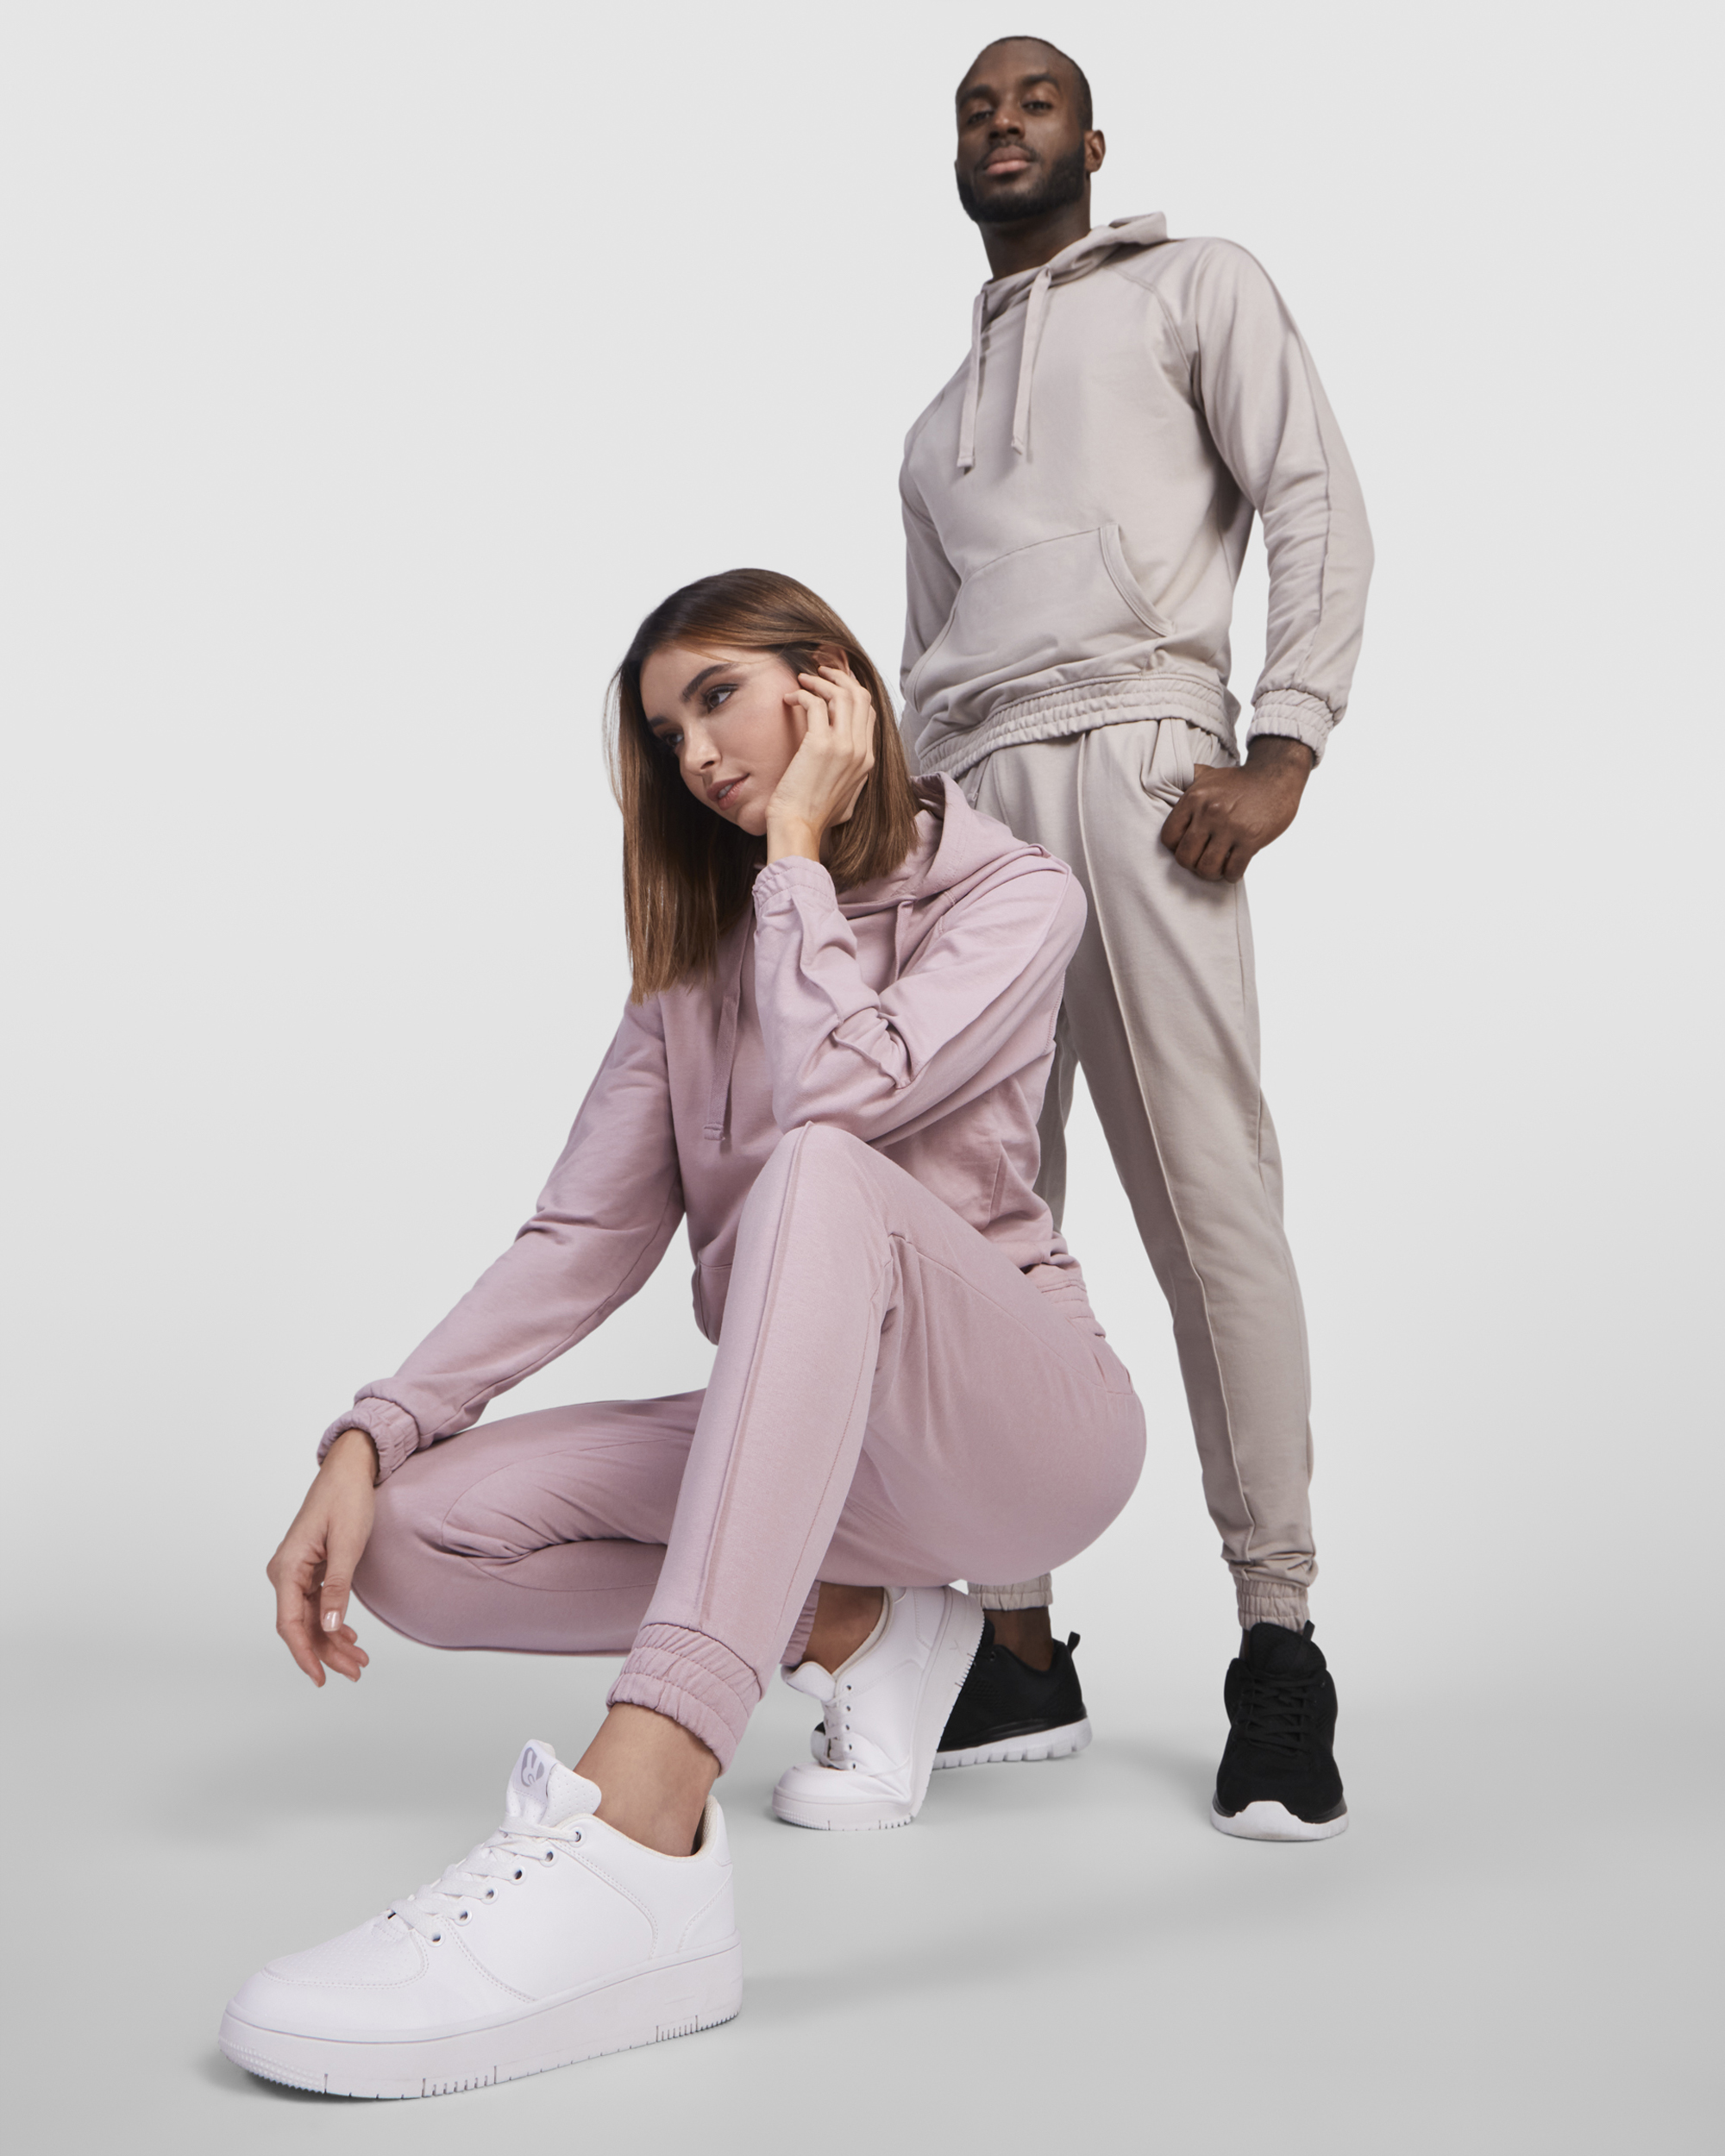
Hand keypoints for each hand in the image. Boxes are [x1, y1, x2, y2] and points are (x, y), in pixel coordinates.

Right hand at [266, 1426, 377, 1685]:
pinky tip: (349, 1637)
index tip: (320, 1678)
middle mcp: (286, 1573)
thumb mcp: (348, 1544)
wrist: (350, 1470)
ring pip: (311, 1618)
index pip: (290, 1624)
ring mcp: (297, 1572)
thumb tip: (330, 1627)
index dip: (305, 1654)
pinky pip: (317, 1604)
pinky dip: (333, 1622)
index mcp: (288, 1568)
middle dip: (326, 1653)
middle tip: (356, 1672)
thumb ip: (338, 1588)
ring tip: (360, 1661)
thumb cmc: (347, 1499)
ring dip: (333, 1641)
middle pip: (302, 1626)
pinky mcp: (310, 1569)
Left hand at [765, 650, 876, 864]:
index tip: (833, 683)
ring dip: (821, 681)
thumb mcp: (846, 798)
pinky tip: (789, 699)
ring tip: (802, 679)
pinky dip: (802, 694)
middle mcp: (860, 751)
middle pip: (860, 696)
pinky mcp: (820, 745)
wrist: (798, 827)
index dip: (852, 691)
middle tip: (819, 672)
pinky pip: (816, 703)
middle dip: (840, 677)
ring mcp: (844, 747)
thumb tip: (846, 767)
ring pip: (842, 694)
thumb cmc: (813, 816)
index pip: (868, 712)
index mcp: (867, 761)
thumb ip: (852, 777)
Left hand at [1159, 735, 1313, 881]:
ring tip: (1218, 868)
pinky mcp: (1251, 838)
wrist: (1276, 776)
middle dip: (1192, 865)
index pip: (1169, 837)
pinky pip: (1233, 869)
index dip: (1176, 848)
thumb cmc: (1239, 781)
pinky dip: (1232, 875)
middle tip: (1202, 861)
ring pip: (1207, 868)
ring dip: (1211, 874)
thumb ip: (1186, 781)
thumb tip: (1164, 783)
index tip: (1188, 847)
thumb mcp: (1208, 774)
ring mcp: (1230, 827)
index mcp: (1194, 799)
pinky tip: (1234, 869)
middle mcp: (1209, 813)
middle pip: (1185, 858)